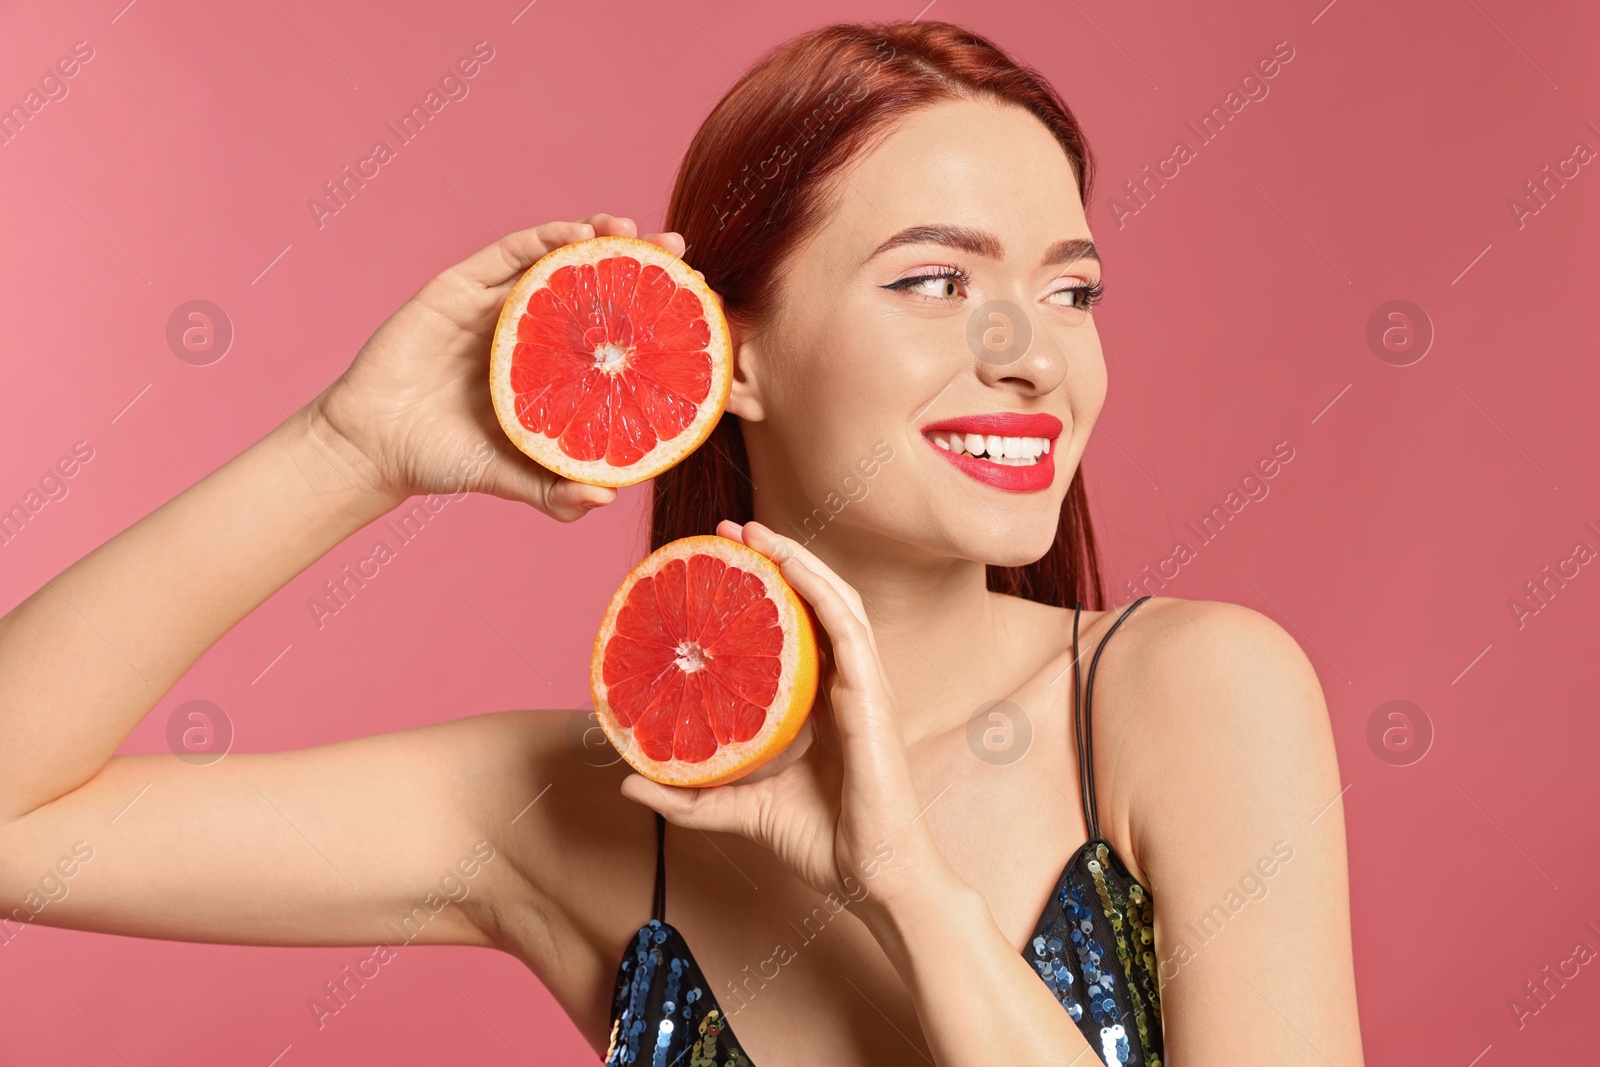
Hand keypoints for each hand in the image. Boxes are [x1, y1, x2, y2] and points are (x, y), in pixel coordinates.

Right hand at [313, 214, 686, 521]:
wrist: (370, 446)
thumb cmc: (442, 461)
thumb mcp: (508, 477)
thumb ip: (554, 491)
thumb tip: (608, 497)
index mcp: (550, 368)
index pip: (610, 331)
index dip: (650, 314)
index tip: (693, 304)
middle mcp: (530, 330)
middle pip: (592, 285)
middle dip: (636, 263)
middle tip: (678, 251)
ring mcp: (496, 305)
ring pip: (554, 258)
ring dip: (595, 237)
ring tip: (630, 229)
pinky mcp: (459, 288)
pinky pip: (508, 254)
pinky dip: (543, 240)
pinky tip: (576, 235)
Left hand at [619, 520, 953, 913]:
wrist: (872, 876)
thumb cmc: (821, 842)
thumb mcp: (739, 810)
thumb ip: (690, 795)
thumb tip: (628, 780)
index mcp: (823, 702)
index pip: (799, 627)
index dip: (767, 587)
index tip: (722, 560)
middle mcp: (846, 684)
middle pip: (817, 600)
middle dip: (778, 558)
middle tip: (731, 529)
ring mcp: (863, 686)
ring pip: (836, 600)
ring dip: (796, 558)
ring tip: (754, 531)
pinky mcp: (871, 696)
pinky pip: (847, 627)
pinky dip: (819, 588)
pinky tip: (789, 565)